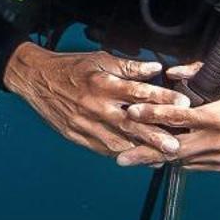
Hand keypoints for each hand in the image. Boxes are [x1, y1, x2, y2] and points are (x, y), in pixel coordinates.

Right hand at [2, 43, 188, 162]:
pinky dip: (122, 154)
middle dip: (154, 136)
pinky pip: (103, 148)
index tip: (183, 103)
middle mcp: (96, 106)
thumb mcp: (100, 59)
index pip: (138, 91)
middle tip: (175, 146)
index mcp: (103, 83)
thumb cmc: (72, 67)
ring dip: (140, 151)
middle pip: (130, 124)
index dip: (161, 97)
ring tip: (162, 159)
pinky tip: (138, 159)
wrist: (36, 80)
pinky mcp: (78, 136)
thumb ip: (129, 67)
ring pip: (117, 141)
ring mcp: (86, 124)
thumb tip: (156, 68)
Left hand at [113, 63, 219, 170]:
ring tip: (132, 160)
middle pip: (172, 148)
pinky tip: (158, 159)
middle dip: (145, 153)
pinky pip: (192, 165)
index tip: (132, 113)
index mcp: (218, 116)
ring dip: (156, 159)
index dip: (154, 115)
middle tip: (120, 157)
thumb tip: (171, 72)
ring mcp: (219, 156)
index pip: (179, 116)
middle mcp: (217, 140)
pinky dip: (175, 161)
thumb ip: (199, 73)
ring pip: (180, 160)